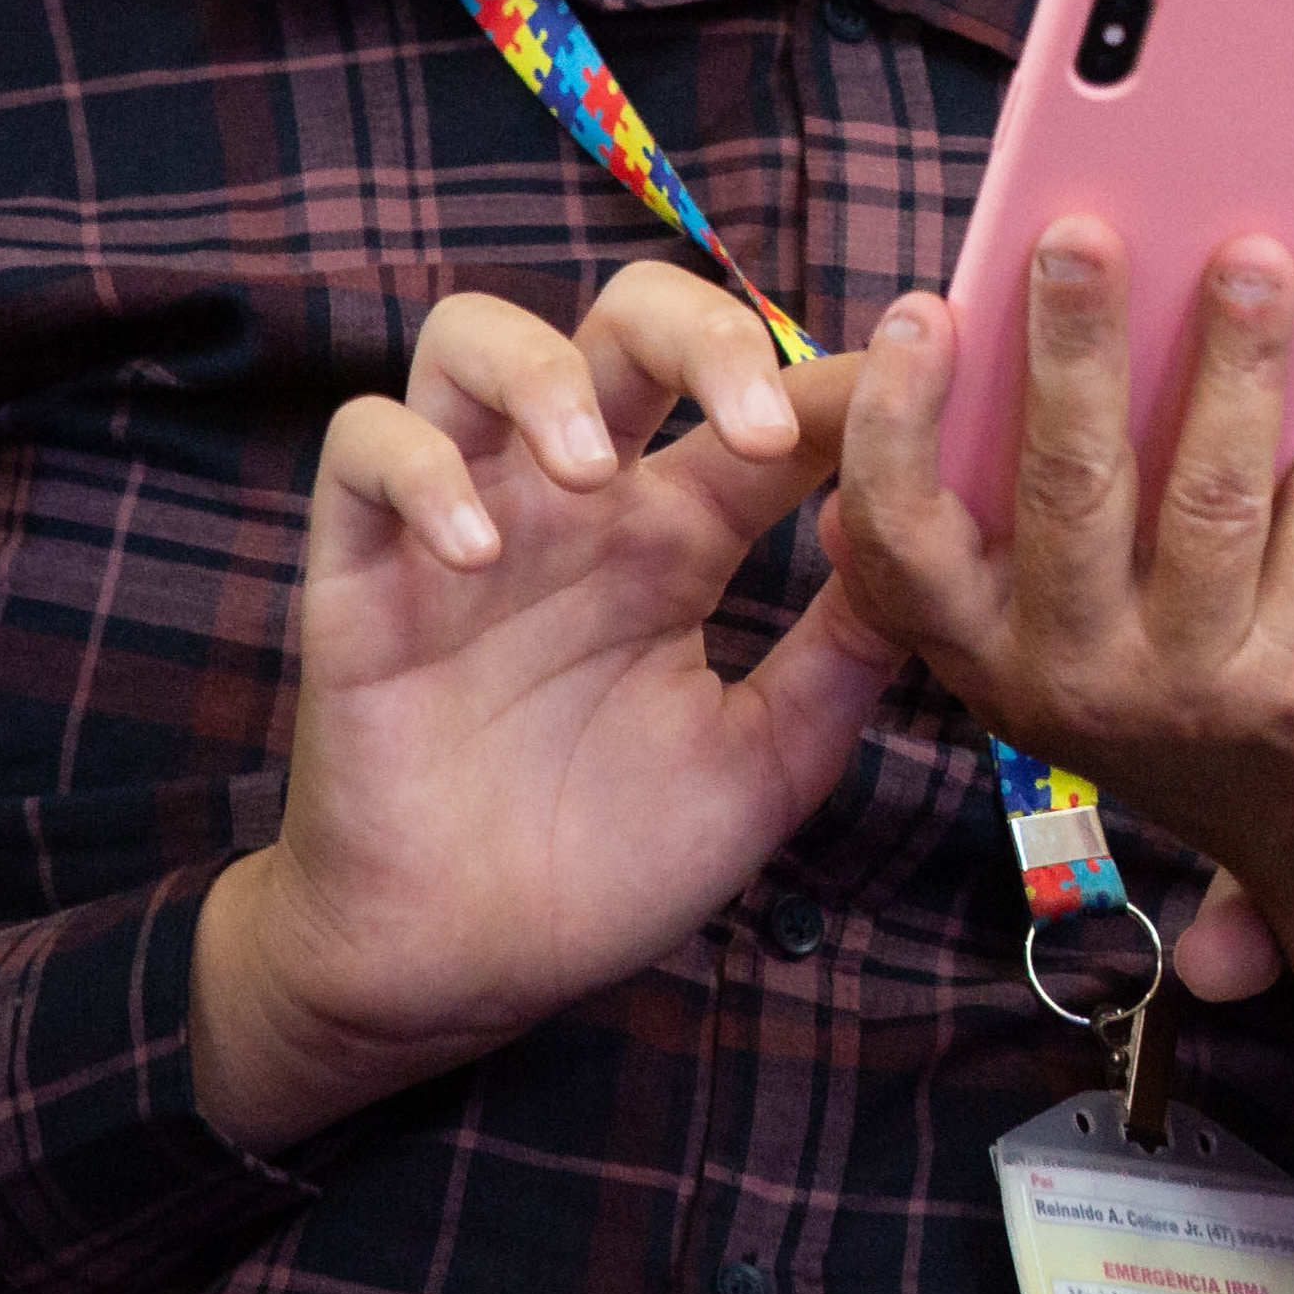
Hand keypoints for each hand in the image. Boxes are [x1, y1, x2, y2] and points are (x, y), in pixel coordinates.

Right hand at [190, 265, 904, 1151]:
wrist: (466, 970)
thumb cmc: (612, 861)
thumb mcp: (767, 759)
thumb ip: (846, 653)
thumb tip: (933, 532)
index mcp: (679, 539)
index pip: (763, 406)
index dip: (835, 386)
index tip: (904, 404)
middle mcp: (577, 508)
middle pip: (626, 322)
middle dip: (699, 336)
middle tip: (756, 430)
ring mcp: (466, 527)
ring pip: (472, 340)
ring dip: (540, 374)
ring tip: (588, 469)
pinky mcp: (360, 575)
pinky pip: (361, 448)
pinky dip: (418, 469)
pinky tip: (476, 552)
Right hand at [824, 214, 1293, 935]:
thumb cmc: (1162, 658)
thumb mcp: (1057, 613)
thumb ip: (1027, 496)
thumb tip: (1048, 306)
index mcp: (977, 646)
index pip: (900, 538)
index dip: (901, 422)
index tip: (924, 308)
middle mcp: (1067, 678)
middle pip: (1068, 487)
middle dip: (1075, 344)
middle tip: (1084, 232)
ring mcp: (1191, 691)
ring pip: (1211, 495)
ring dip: (1234, 359)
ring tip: (1252, 255)